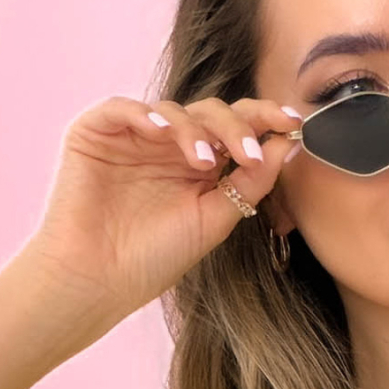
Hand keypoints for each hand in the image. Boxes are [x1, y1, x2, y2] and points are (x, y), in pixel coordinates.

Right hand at [23, 92, 301, 329]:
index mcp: (197, 165)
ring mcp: (132, 137)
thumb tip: (287, 142)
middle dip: (235, 127)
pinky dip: (144, 115)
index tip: (293, 122)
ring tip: (204, 162)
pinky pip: (122, 108)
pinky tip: (162, 132)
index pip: (235, 130)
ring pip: (173, 109)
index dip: (263, 119)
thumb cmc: (153, 259)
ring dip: (194, 130)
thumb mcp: (215, 219)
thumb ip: (251, 182)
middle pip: (210, 113)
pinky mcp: (95, 133)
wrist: (96, 280)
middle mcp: (167, 146)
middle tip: (249, 152)